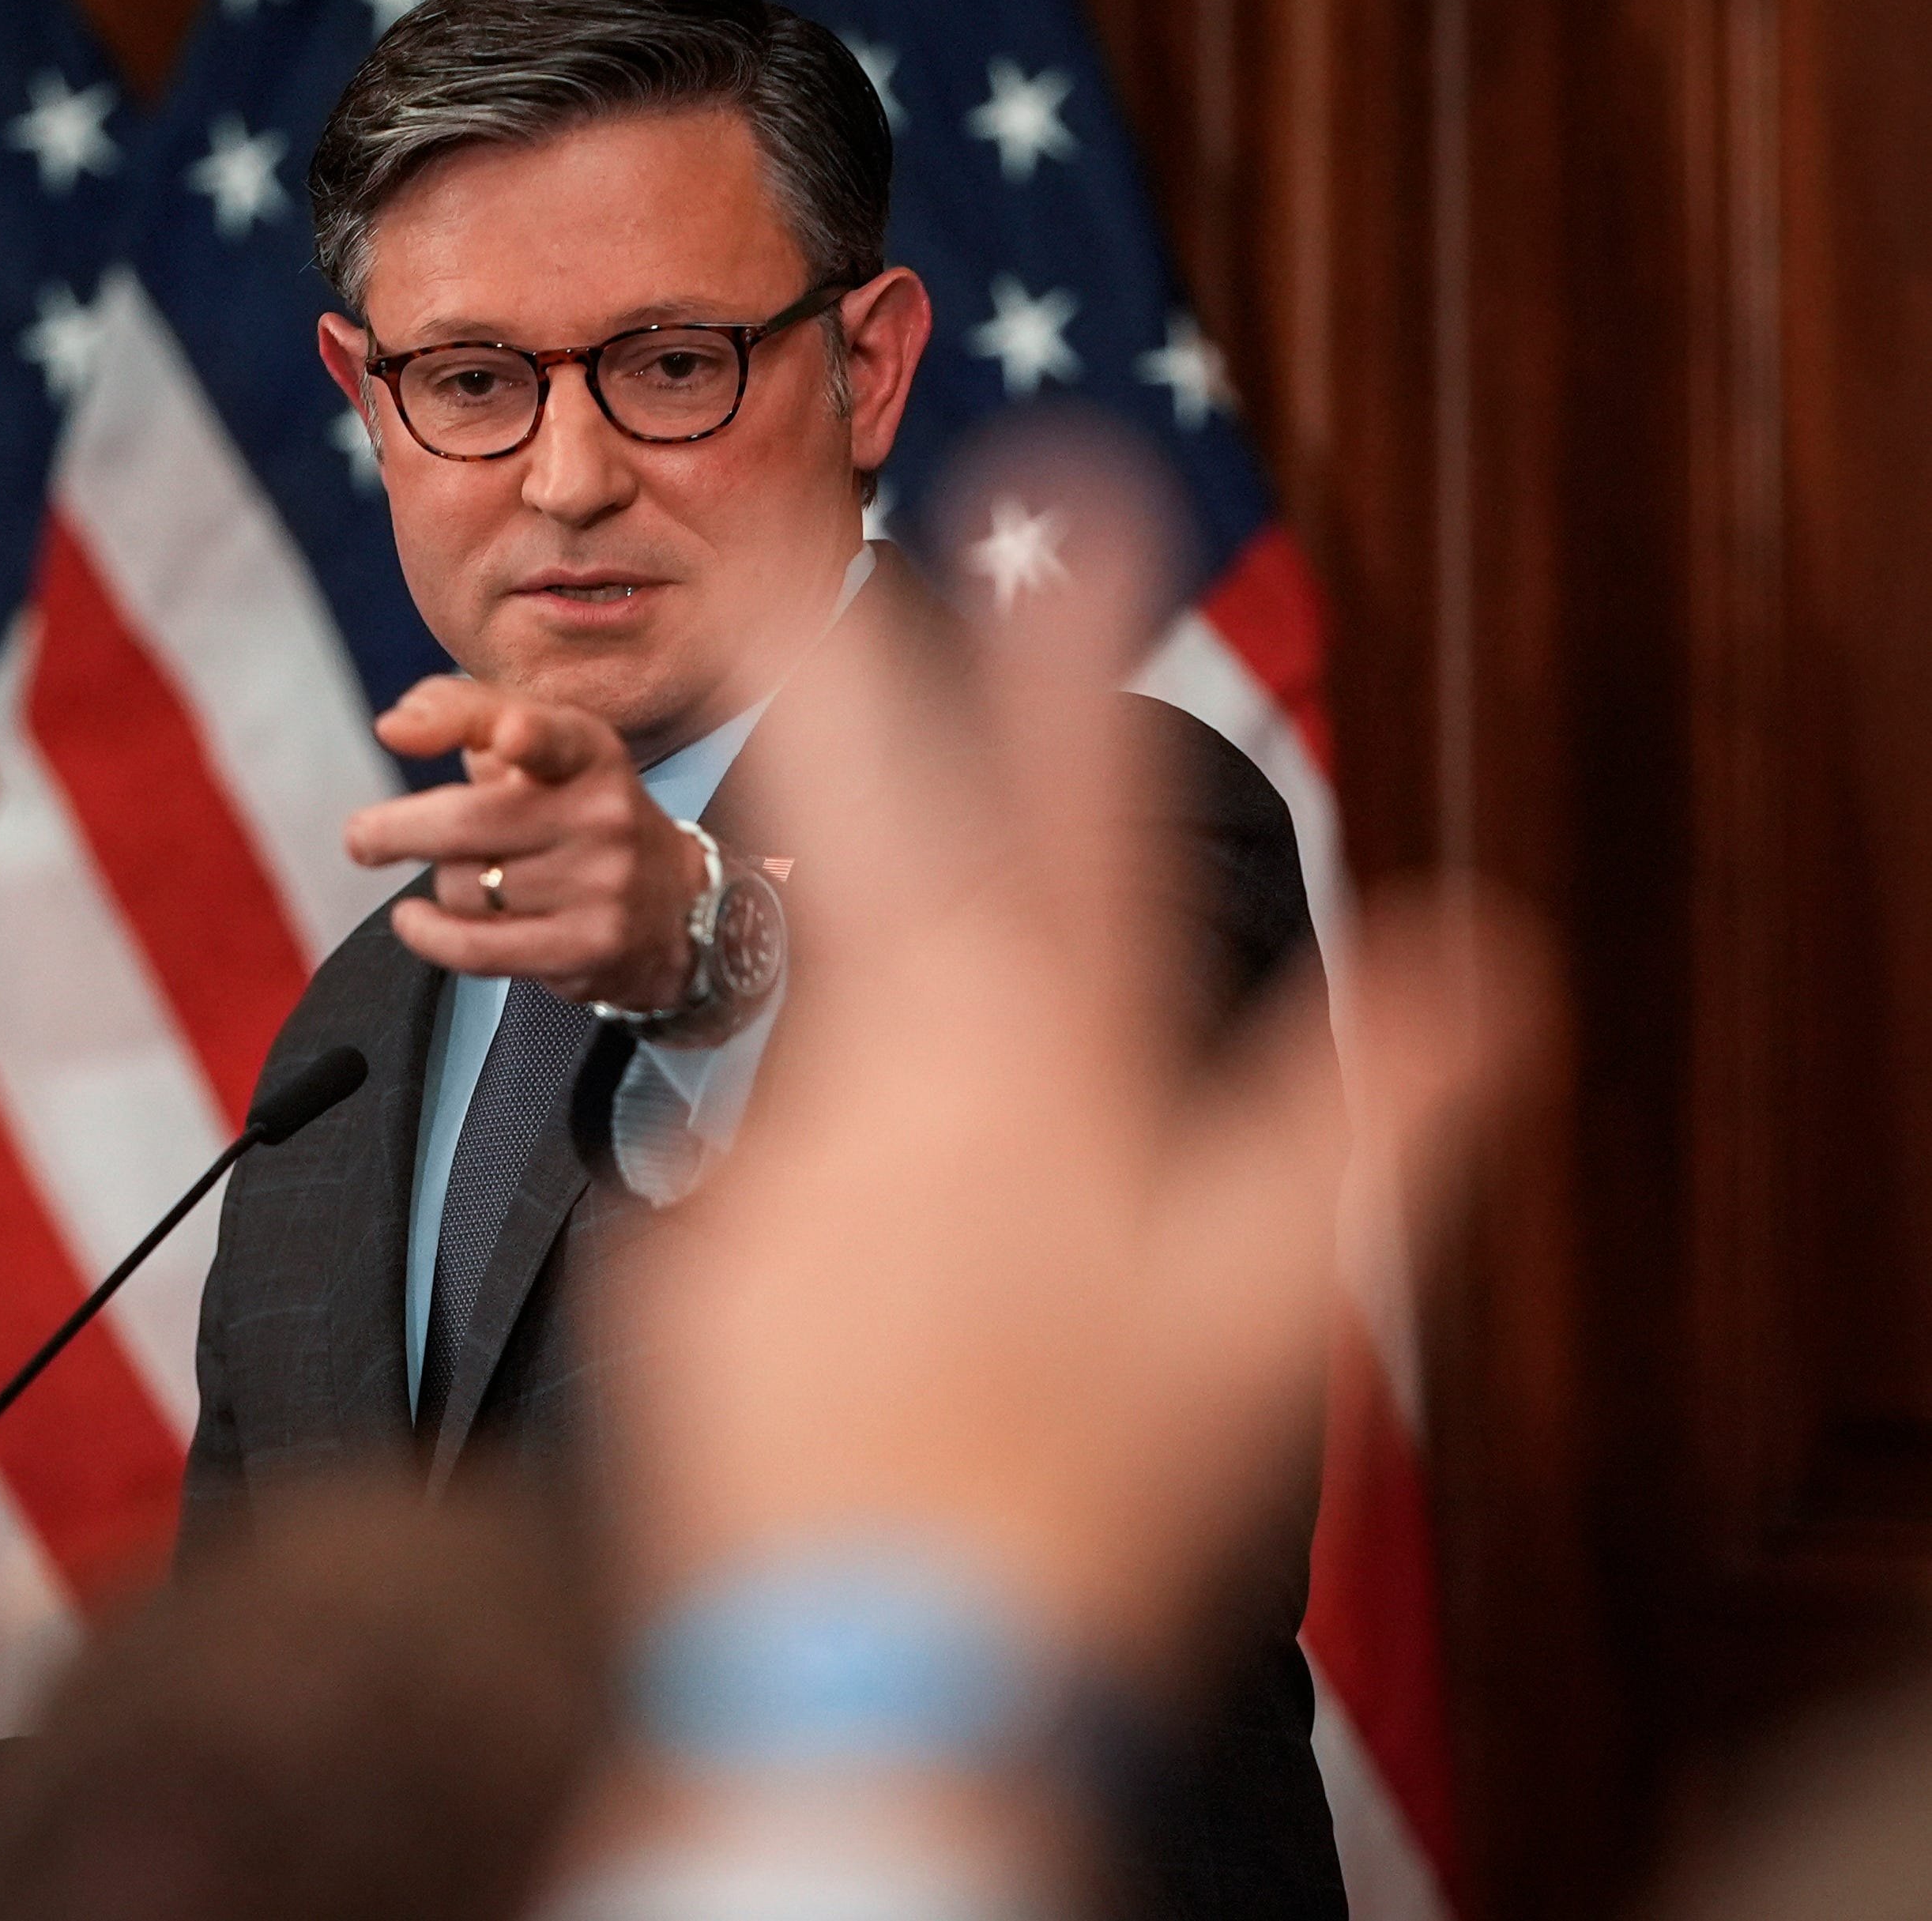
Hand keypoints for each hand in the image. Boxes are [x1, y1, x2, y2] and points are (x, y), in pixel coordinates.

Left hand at [344, 679, 707, 1008]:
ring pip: (465, 885)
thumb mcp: (537, 746)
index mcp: (588, 750)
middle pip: (469, 820)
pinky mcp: (586, 946)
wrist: (671, 904)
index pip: (546, 733)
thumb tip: (394, 727)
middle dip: (395, 831)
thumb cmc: (573, 811)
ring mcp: (600, 884)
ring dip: (447, 884)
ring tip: (479, 879)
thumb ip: (464, 713)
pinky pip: (474, 946)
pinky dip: (429, 935)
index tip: (504, 739)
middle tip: (360, 838)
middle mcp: (603, 813)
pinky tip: (413, 921)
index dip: (519, 734)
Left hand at [603, 448, 1553, 1683]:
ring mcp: (759, 1163)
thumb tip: (1486, 961)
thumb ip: (1370, 1113)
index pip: (1055, 810)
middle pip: (847, 826)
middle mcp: (877, 1080)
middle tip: (767, 531)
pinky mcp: (676, 1263)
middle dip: (816, 663)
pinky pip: (774, 1218)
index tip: (1046, 496)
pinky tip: (880, 1373)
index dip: (1057, 650)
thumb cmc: (1094, 1481)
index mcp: (1035, 1064)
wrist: (876, 1666)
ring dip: (904, 1118)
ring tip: (976, 1308)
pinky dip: (838, 1263)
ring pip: (831, 1070)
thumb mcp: (1271, 1307)